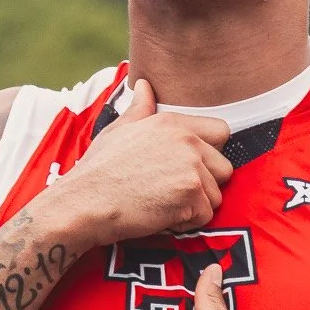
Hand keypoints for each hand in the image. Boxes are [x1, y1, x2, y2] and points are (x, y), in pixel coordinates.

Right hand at [47, 80, 233, 247]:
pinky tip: (161, 217)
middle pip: (225, 168)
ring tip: (162, 204)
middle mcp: (187, 140)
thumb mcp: (118, 130)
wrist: (84, 202)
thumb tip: (144, 85)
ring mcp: (191, 167)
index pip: (222, 132)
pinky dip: (186, 224)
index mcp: (173, 122)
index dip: (210, 154)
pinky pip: (205, 217)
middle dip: (205, 185)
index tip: (188, 168)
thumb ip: (140, 108)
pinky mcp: (190, 195)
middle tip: (172, 192)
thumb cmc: (98, 170)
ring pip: (216, 196)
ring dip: (194, 207)